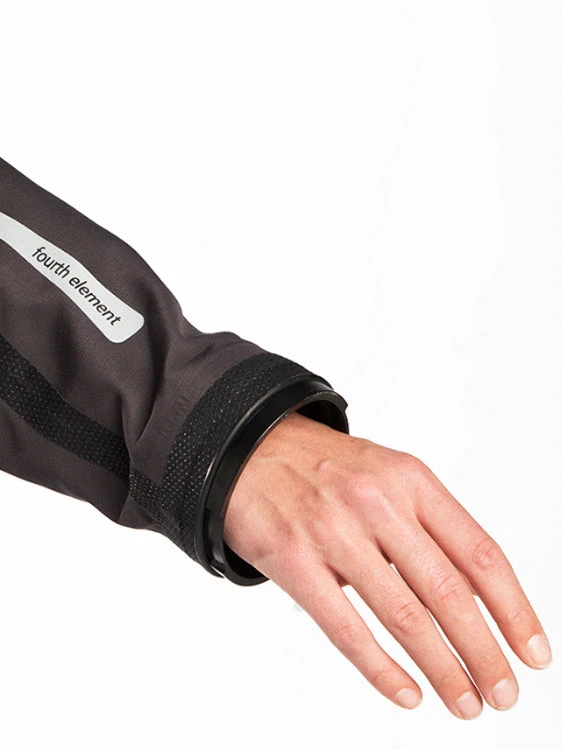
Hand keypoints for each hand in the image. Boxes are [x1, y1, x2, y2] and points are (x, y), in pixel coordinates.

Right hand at [223, 411, 551, 718]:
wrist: (253, 449)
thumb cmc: (327, 469)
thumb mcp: (387, 475)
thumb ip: (428, 527)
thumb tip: (474, 600)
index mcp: (411, 480)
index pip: (480, 554)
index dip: (514, 610)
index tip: (531, 652)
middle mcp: (378, 503)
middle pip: (449, 592)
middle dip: (484, 653)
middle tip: (502, 694)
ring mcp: (334, 531)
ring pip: (404, 616)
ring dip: (442, 669)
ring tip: (464, 703)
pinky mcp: (294, 560)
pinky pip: (346, 628)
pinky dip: (382, 670)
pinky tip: (406, 693)